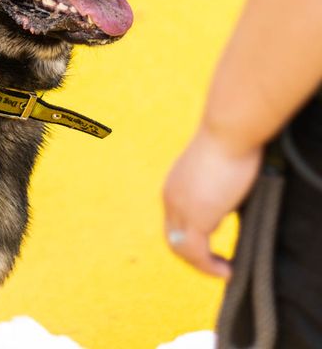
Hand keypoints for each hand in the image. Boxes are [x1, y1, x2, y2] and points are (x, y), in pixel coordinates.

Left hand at [162, 126, 262, 277]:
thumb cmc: (233, 144)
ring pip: (181, 249)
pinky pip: (196, 253)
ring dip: (202, 265)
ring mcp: (180, 208)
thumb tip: (228, 206)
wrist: (229, 132)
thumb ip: (217, 192)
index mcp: (174, 186)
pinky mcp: (196, 217)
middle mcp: (170, 198)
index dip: (190, 240)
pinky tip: (228, 270)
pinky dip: (209, 266)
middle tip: (218, 265)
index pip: (174, 222)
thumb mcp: (219, 172)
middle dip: (193, 256)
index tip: (213, 250)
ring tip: (224, 270)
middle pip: (173, 238)